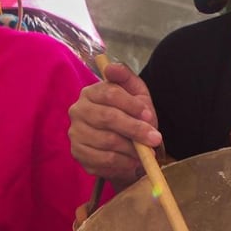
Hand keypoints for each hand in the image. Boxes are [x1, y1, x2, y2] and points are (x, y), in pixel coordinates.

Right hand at [67, 62, 161, 189]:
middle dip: (135, 129)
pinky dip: (123, 163)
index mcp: (90, 92)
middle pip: (108, 118)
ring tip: (145, 152)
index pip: (110, 93)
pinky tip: (133, 162)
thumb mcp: (134, 93)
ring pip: (107, 141)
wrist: (124, 144)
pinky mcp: (78, 154)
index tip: (150, 115)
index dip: (132, 105)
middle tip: (155, 139)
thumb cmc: (130, 114)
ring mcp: (76, 134)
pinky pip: (103, 160)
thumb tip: (111, 67)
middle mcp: (78, 111)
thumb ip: (126, 77)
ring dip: (131, 149)